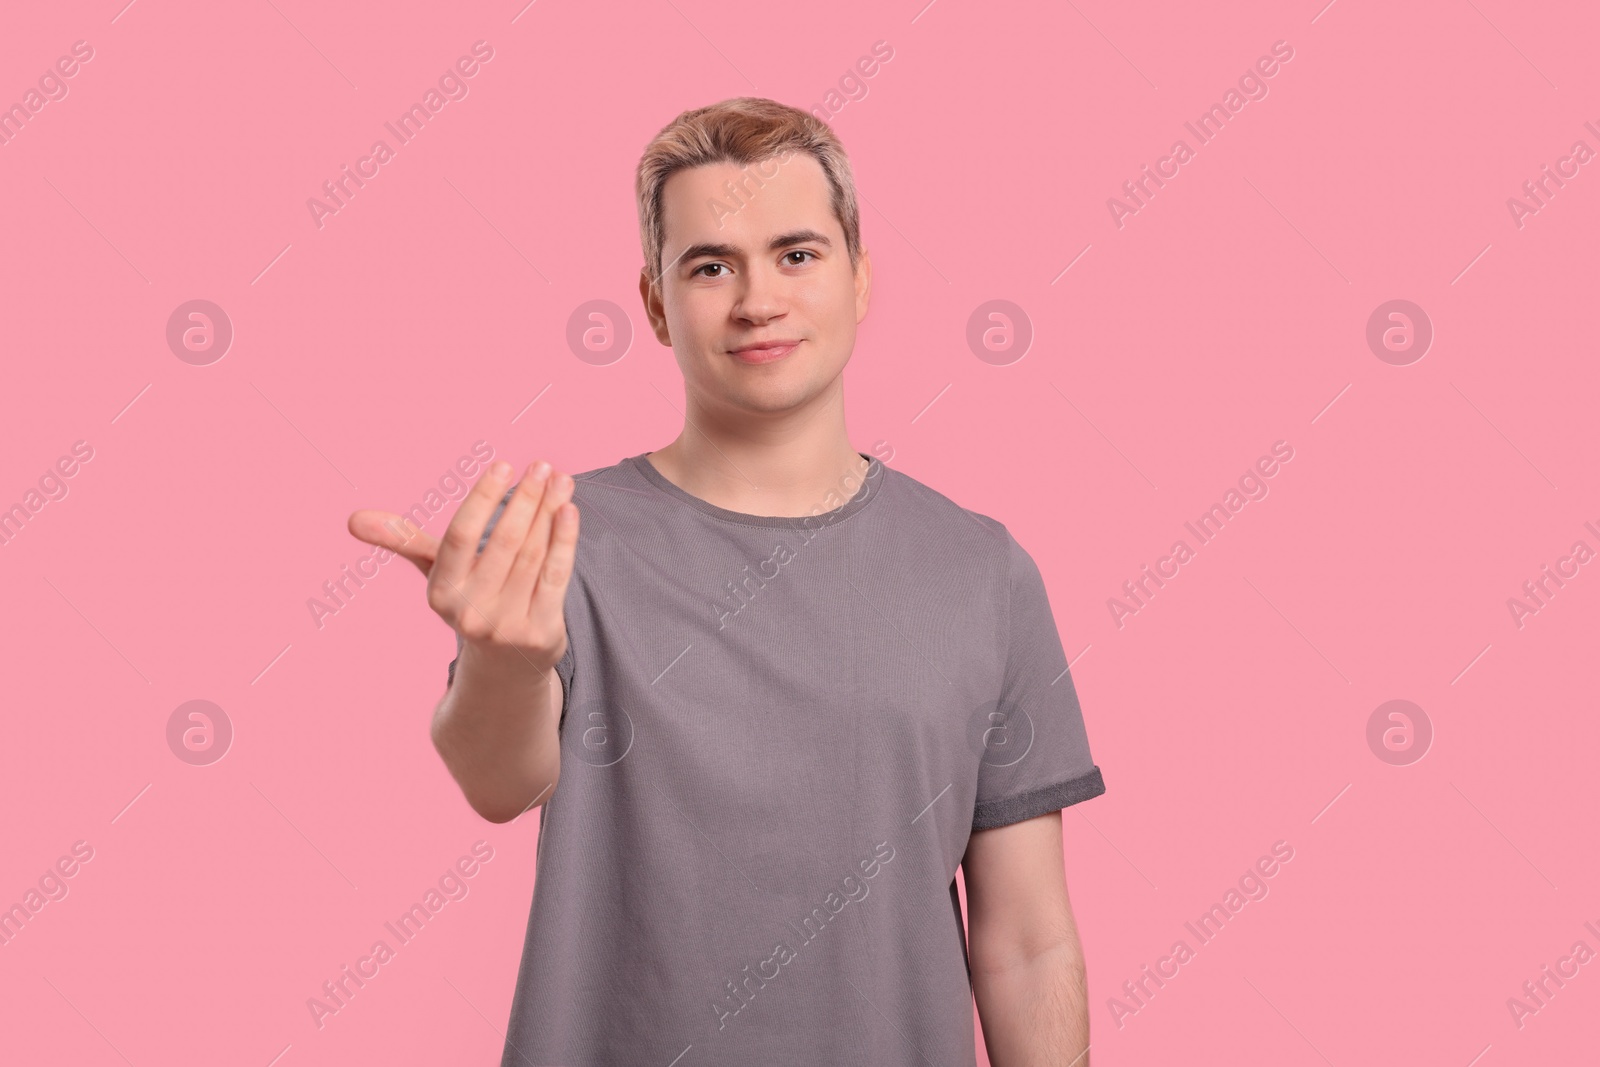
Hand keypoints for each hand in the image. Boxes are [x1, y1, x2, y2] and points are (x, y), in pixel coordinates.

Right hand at [347, 459, 579, 672]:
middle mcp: (469, 612)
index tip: (503, 465)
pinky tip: (570, 511)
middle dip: (525, 498)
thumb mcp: (436, 575)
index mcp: (440, 592)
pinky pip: (556, 577)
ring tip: (561, 480)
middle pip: (505, 542)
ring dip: (549, 512)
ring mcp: (506, 625)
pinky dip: (565, 541)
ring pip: (533, 555)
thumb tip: (353, 519)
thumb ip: (403, 541)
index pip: (461, 536)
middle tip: (541, 464)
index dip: (482, 498)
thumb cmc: (470, 602)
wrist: (505, 667)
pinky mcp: (541, 633)